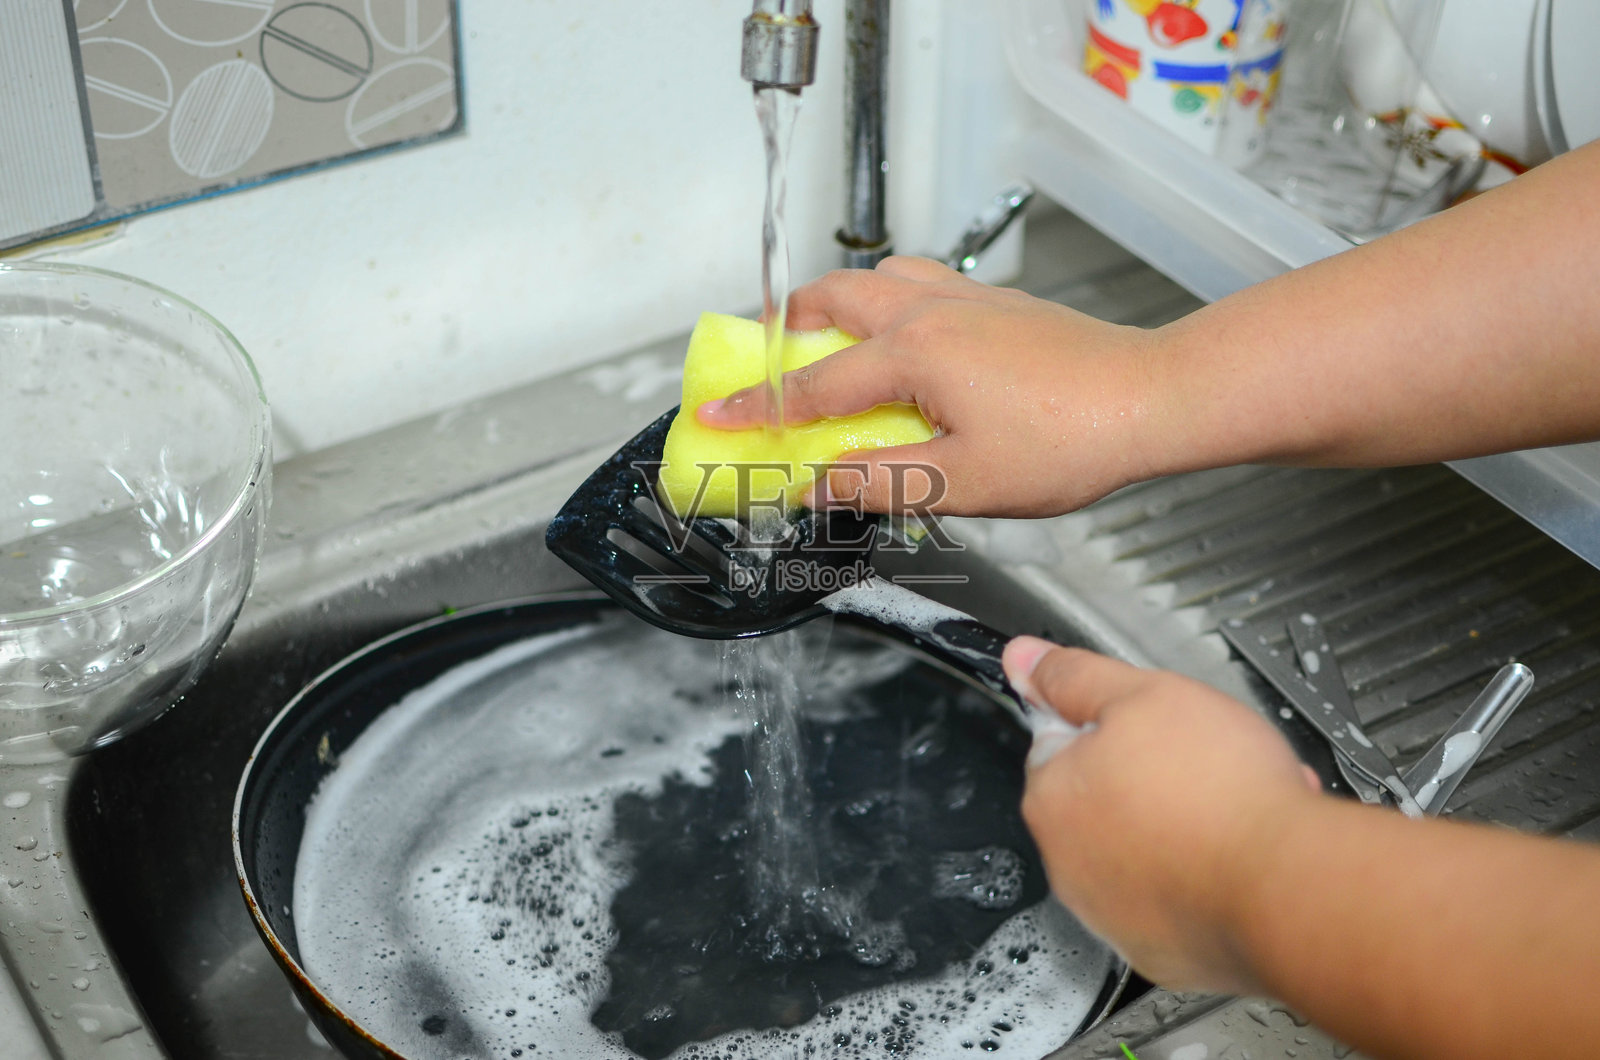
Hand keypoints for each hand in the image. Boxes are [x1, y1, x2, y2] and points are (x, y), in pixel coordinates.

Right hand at [696, 257, 1162, 516]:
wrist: (1150, 398)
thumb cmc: (1070, 440)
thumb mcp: (963, 482)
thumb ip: (880, 482)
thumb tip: (818, 485)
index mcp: (914, 354)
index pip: (814, 385)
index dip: (758, 404)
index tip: (717, 411)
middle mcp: (932, 311)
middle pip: (833, 299)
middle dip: (786, 325)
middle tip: (763, 359)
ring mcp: (966, 298)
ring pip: (877, 276)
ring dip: (835, 300)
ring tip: (820, 335)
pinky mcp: (996, 302)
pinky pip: (920, 279)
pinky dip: (886, 296)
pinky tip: (899, 331)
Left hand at [1002, 636, 1321, 993]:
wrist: (1291, 889)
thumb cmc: (1223, 793)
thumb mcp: (1144, 695)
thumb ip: (1075, 677)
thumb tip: (1023, 658)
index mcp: (1053, 797)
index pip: (1061, 743)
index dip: (1115, 727)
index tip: (1156, 728)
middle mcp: (1069, 864)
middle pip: (1103, 799)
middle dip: (1152, 778)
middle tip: (1205, 766)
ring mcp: (1111, 914)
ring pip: (1143, 849)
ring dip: (1182, 826)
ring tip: (1234, 811)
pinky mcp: (1158, 951)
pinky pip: (1175, 898)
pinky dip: (1202, 878)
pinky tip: (1240, 858)